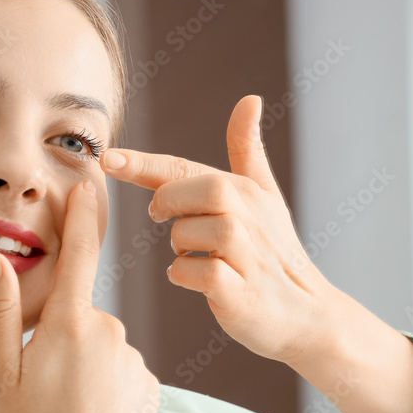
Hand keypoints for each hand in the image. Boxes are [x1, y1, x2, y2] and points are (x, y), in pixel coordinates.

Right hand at [0, 179, 160, 412]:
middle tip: (47, 384)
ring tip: (70, 408)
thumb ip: (1, 312)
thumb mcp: (1, 374)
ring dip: (89, 365)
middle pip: (85, 315)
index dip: (83, 217)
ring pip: (106, 346)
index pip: (80, 256)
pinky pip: (125, 370)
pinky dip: (110, 385)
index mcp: (69, 325)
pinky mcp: (152, 384)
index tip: (90, 184)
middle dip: (67, 337)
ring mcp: (135, 359)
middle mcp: (110, 333)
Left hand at [100, 95, 335, 366]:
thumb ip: (247, 150)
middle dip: (170, 201)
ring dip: (181, 244)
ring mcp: (249, 256)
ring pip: (197, 232)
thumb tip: (249, 98)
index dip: (143, 162)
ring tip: (191, 254)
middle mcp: (252, 218)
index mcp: (247, 191)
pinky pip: (203, 272)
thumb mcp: (265, 197)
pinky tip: (192, 278)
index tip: (106, 158)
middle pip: (203, 189)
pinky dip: (185, 274)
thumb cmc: (275, 253)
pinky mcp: (243, 293)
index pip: (188, 168)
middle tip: (161, 217)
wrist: (306, 314)